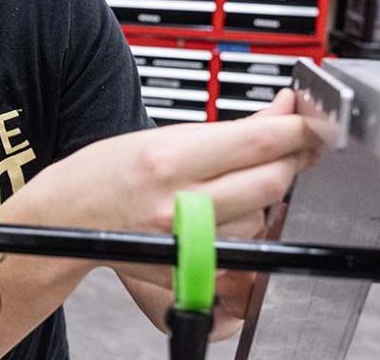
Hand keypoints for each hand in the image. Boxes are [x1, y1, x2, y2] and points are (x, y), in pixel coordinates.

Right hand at [38, 88, 320, 288]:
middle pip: (273, 181)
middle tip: (293, 145)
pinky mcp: (193, 268)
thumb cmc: (104, 173)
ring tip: (234, 182)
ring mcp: (187, 242)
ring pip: (264, 215)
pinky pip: (244, 246)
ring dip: (266, 196)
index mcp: (169, 160)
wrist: (65, 220)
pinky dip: (246, 226)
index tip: (315, 120)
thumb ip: (230, 129)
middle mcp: (179, 204)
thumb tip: (284, 111)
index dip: (299, 129)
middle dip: (292, 159)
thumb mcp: (162, 135)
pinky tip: (222, 213)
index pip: (259, 142)